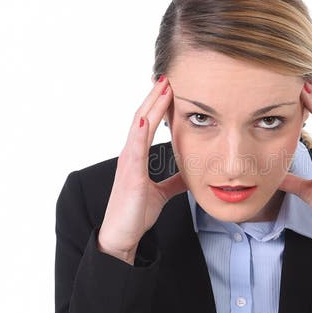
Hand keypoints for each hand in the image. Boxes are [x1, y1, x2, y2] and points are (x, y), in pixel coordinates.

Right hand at [98, 77, 186, 262]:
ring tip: (162, 87)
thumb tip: (190, 174)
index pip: (148, 122)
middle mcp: (130, 154)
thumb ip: (174, 181)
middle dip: (155, 96)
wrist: (121, 236)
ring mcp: (128, 162)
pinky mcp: (130, 175)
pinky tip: (148, 116)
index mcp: (137, 156)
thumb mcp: (162, 193)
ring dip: (151, 105)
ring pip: (138, 125)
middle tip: (168, 76)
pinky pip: (135, 148)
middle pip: (143, 117)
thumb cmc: (136, 214)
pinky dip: (140, 130)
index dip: (158, 104)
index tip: (170, 86)